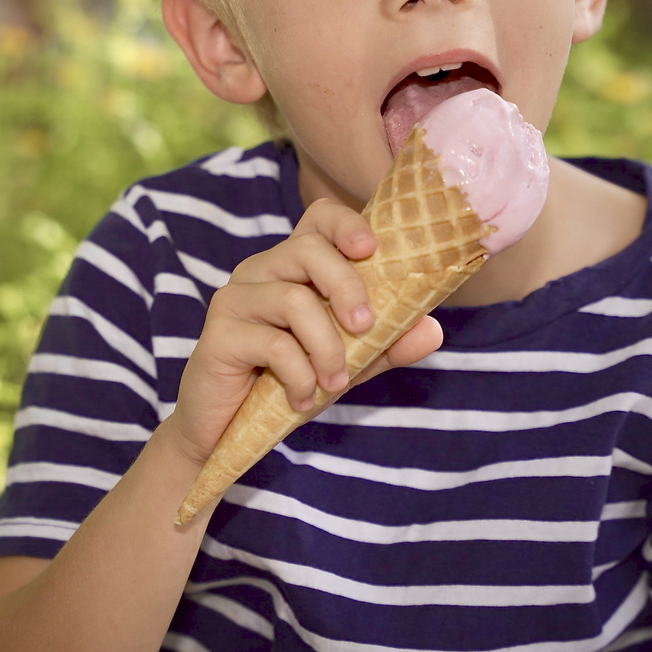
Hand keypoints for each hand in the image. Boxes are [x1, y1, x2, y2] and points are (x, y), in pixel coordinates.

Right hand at [164, 198, 444, 466]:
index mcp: (292, 267)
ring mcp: (235, 299)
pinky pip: (273, 344)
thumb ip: (387, 345)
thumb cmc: (287, 383)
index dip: (346, 224)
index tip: (372, 249)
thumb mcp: (348, 362)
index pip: (318, 219)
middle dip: (347, 286)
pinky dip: (300, 376)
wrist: (227, 432)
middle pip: (308, 249)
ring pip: (293, 300)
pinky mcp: (219, 335)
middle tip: (366, 327)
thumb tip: (432, 330)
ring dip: (327, 348)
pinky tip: (303, 398)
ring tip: (335, 383)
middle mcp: (260, 271)